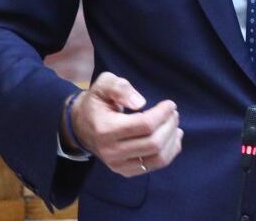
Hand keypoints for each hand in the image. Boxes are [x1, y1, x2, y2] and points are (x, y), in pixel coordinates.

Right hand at [66, 72, 182, 176]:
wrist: (82, 126)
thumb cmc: (97, 102)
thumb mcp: (104, 84)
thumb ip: (120, 88)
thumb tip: (140, 103)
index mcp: (106, 129)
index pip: (144, 125)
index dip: (162, 114)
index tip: (170, 104)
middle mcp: (111, 151)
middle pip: (154, 143)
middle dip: (169, 125)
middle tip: (173, 113)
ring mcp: (118, 165)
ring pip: (158, 158)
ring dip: (172, 140)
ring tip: (174, 124)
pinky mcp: (125, 171)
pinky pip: (155, 166)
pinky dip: (169, 152)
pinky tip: (172, 138)